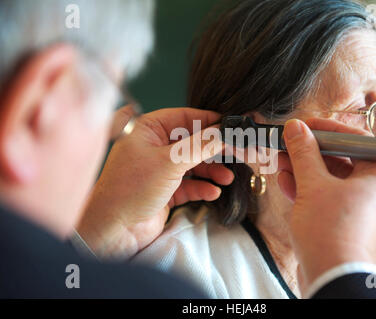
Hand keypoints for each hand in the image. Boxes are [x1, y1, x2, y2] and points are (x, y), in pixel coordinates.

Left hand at [77, 106, 233, 258]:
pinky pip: (189, 184)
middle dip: (212, 150)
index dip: (208, 121)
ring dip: (211, 171)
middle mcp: (153, 147)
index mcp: (147, 130)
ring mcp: (159, 169)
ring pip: (192, 164)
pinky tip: (212, 192)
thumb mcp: (170, 162)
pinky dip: (202, 187)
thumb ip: (199, 146)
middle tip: (233, 153)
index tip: (229, 127)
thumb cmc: (129, 190)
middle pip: (191, 142)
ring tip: (226, 177)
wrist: (115, 230)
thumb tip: (221, 133)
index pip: (184, 118)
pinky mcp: (165, 190)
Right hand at [277, 118, 375, 293]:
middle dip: (312, 150)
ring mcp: (364, 210)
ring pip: (334, 180)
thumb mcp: (313, 185)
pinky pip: (330, 199)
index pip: (361, 139)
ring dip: (305, 169)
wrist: (332, 280)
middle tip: (289, 142)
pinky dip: (309, 190)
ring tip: (280, 160)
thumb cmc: (331, 232)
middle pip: (345, 159)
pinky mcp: (349, 225)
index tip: (308, 124)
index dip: (331, 128)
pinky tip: (285, 181)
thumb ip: (304, 152)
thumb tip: (295, 129)